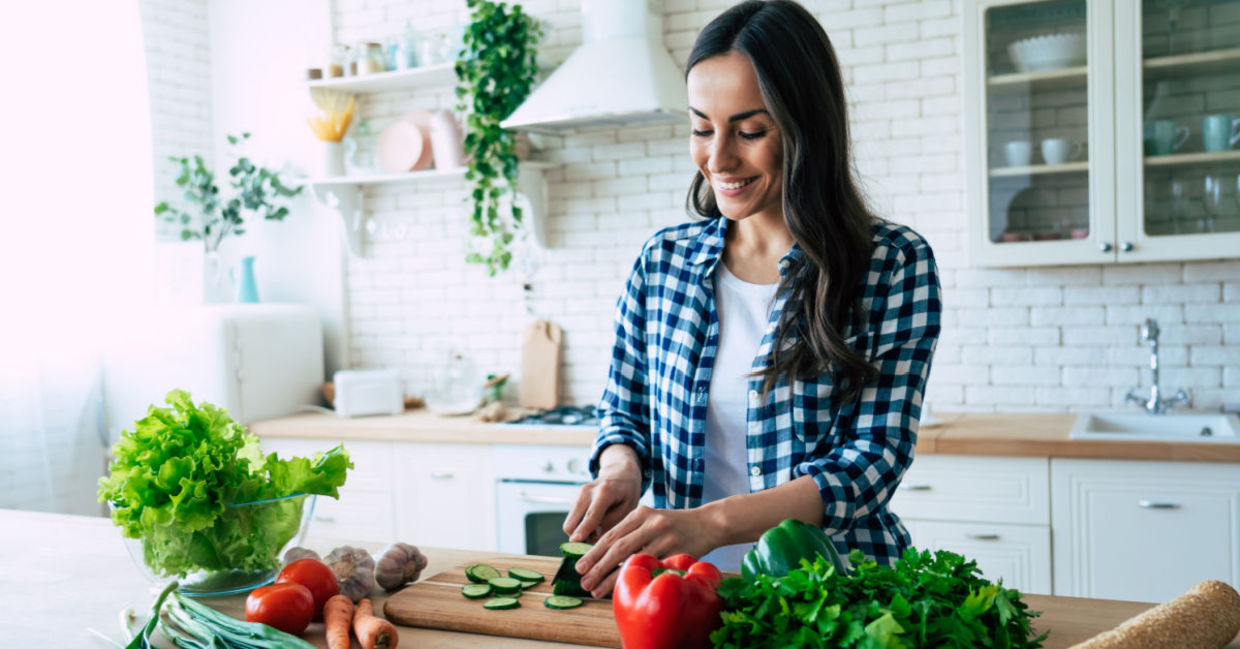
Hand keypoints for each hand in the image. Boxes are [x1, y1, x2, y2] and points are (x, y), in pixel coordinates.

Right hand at [562, 448, 641, 544]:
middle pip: (571, 522)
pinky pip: (572, 520)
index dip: (583, 530)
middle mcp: (587, 492)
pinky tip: (594, 523)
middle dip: (578, 537)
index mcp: (604, 492)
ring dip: (579, 532)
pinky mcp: (574, 500)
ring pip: (569, 523)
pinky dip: (580, 526)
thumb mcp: (628, 509)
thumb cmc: (626, 493)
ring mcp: (578, 495)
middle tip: (594, 542)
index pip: (591, 515)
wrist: (619, 474)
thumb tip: (593, 539)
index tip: (576, 542)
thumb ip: (612, 524)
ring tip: (598, 530)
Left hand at [573, 506, 720, 598]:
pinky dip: (637, 578)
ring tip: (597, 589)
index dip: (594, 552)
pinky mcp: (677, 551)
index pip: (611, 534)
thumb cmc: (675, 525)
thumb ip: (631, 531)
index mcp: (641, 513)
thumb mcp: (652, 519)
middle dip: (597, 565)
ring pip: (633, 559)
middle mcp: (651, 522)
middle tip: (583, 580)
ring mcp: (665, 536)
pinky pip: (652, 567)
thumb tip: (602, 555)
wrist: (708, 523)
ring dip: (612, 577)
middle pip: (618, 546)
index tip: (580, 566)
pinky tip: (627, 587)